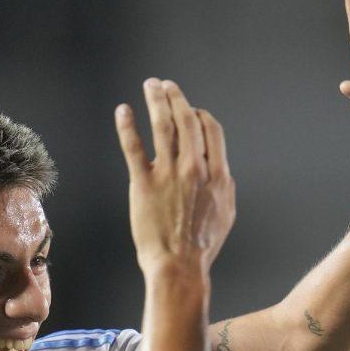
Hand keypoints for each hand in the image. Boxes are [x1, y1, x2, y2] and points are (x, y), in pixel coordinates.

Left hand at [114, 79, 234, 273]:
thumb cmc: (203, 244)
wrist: (180, 265)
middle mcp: (194, 168)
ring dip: (156, 100)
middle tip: (166, 85)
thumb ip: (224, 185)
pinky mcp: (144, 184)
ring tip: (150, 85)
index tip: (190, 110)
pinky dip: (127, 126)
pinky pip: (134, 147)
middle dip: (176, 97)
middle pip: (187, 120)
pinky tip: (123, 111)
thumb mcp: (226, 212)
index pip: (210, 129)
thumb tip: (221, 169)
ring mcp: (169, 174)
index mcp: (217, 174)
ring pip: (163, 126)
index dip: (199, 114)